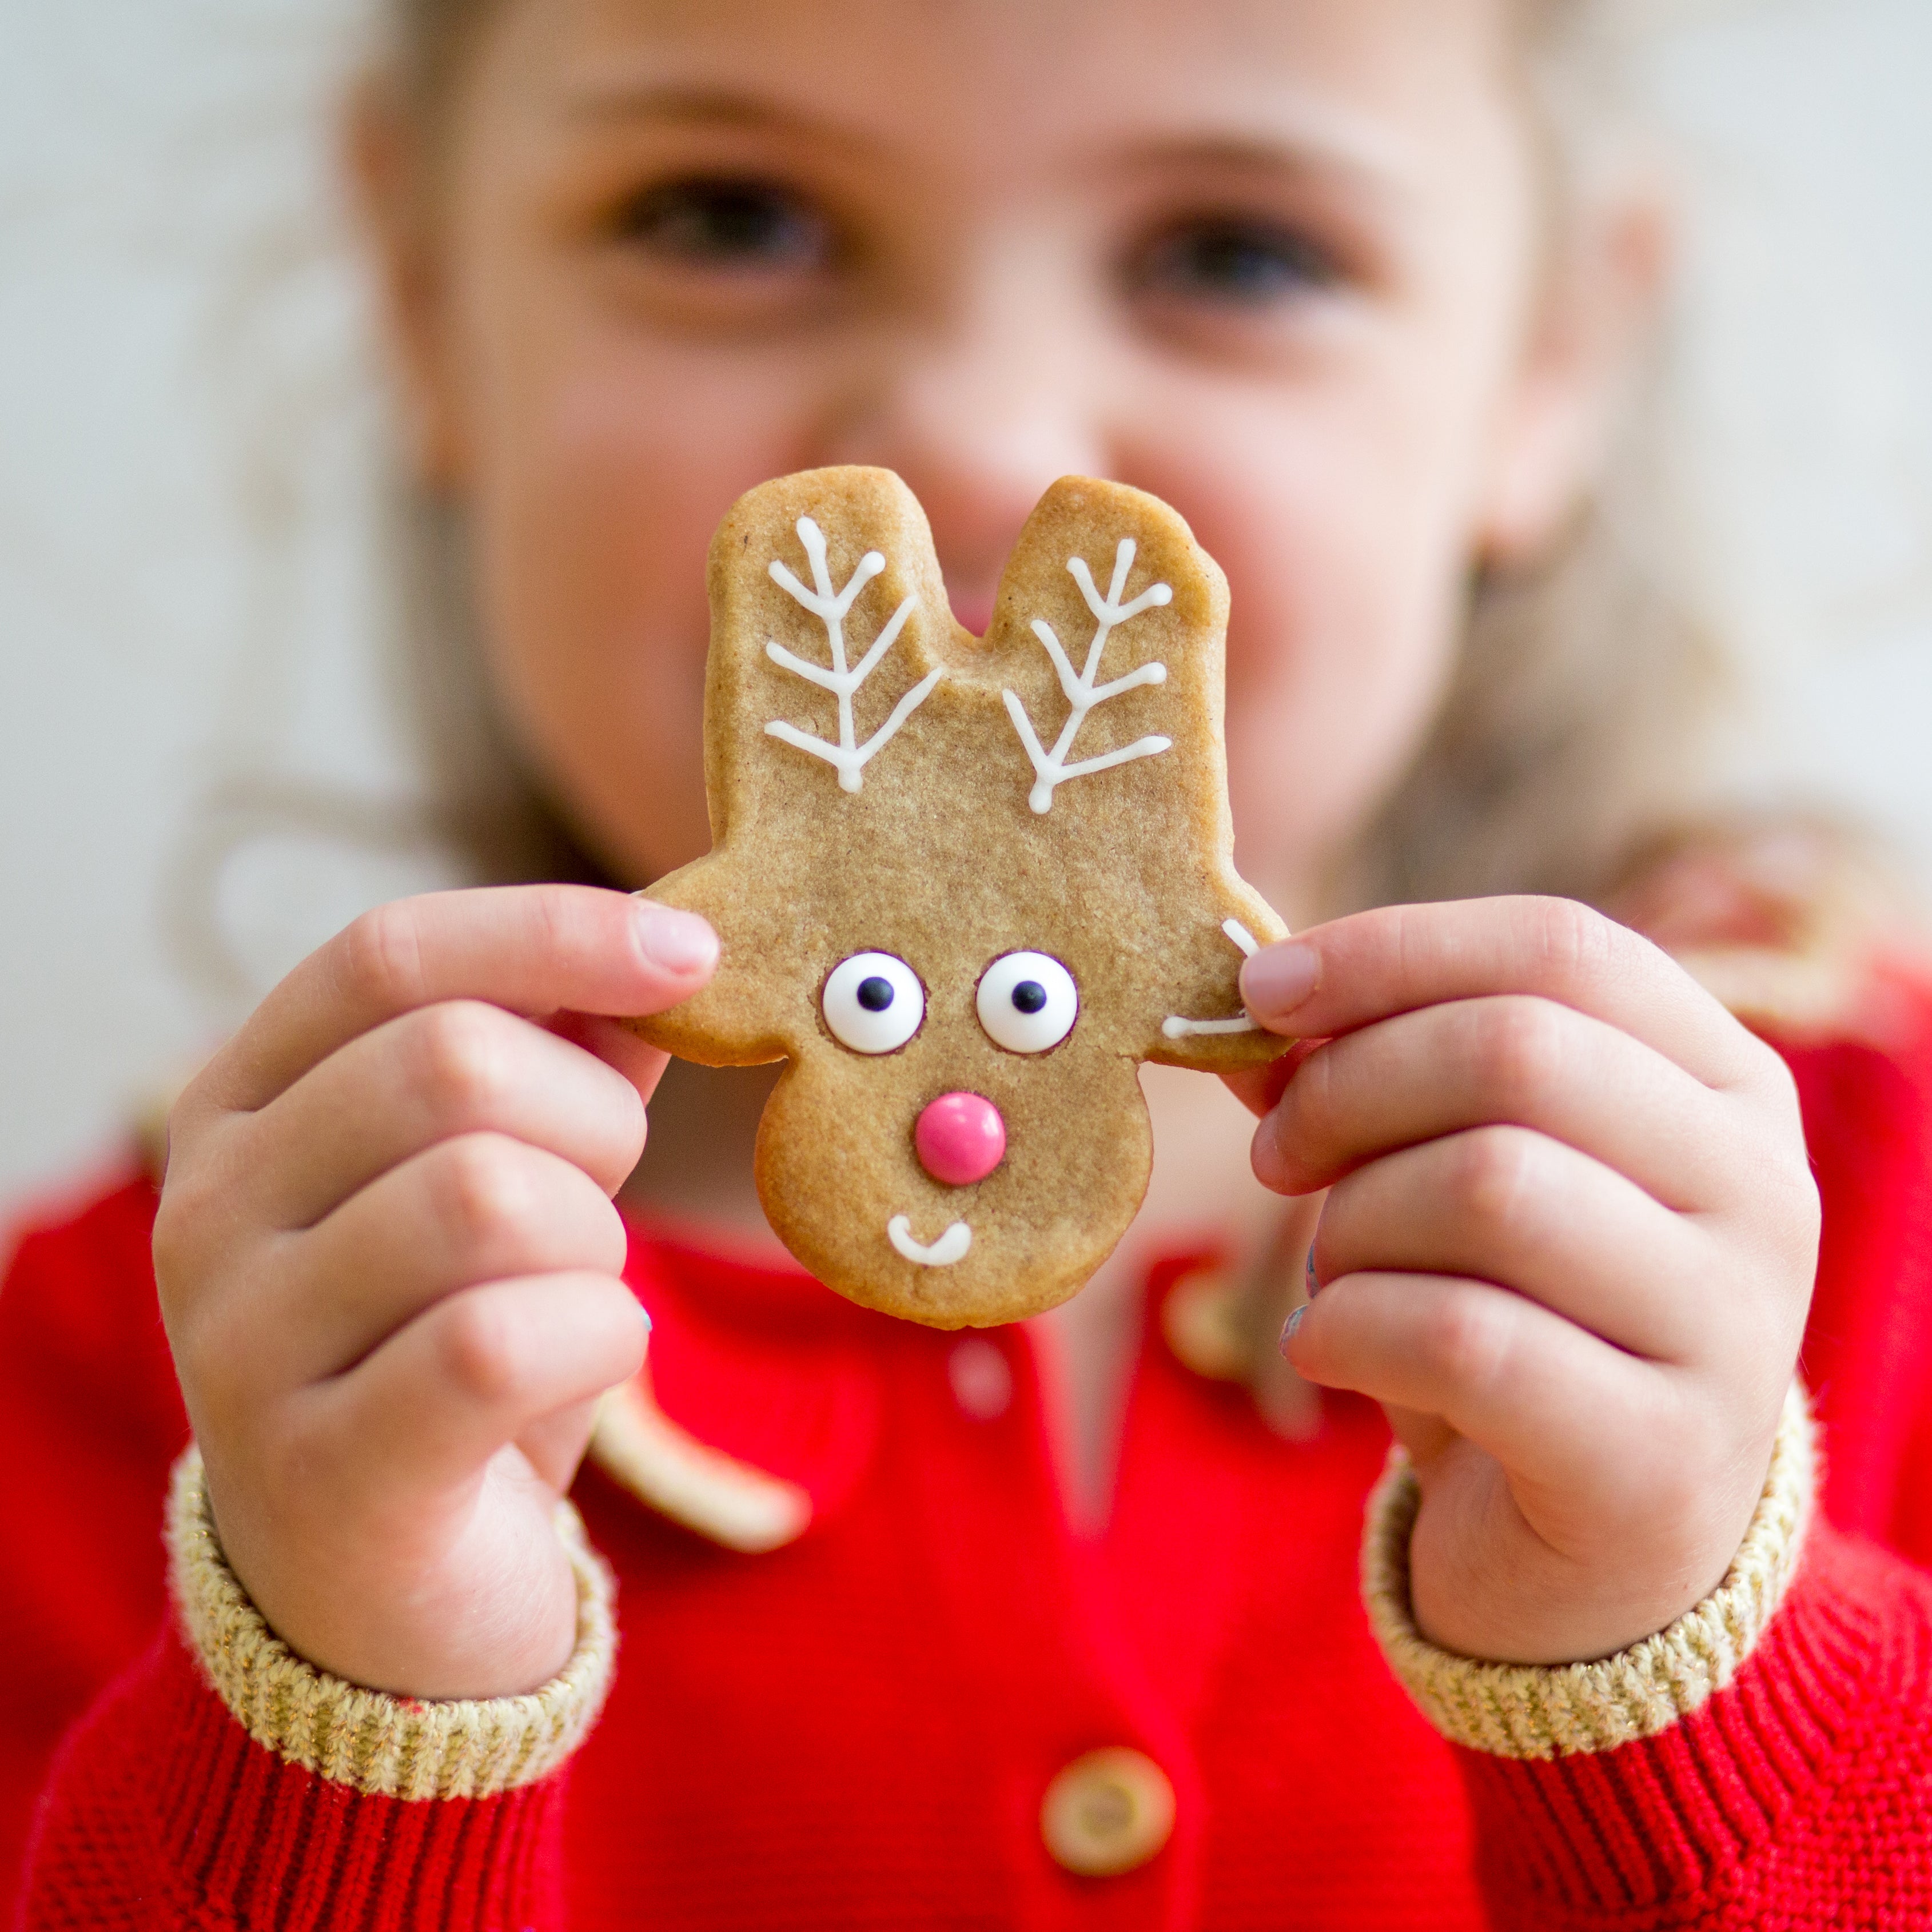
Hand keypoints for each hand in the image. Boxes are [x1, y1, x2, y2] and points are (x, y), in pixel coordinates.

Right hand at [155, 886, 716, 1698]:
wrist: (384, 1592)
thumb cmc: (459, 1345)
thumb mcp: (504, 1175)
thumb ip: (567, 1054)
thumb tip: (670, 944)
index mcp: (243, 1104)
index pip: (388, 954)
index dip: (553, 931)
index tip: (691, 954)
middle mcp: (210, 1208)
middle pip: (455, 1063)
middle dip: (592, 1124)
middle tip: (598, 1208)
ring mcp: (242, 1345)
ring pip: (489, 1197)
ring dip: (593, 1247)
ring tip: (570, 1303)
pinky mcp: (318, 1472)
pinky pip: (501, 1342)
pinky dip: (597, 1339)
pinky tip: (579, 1368)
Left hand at [1231, 897, 1818, 1665]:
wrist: (1590, 1551)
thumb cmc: (1515, 1317)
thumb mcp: (1458, 1170)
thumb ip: (1376, 1074)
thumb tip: (1260, 1000)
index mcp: (1726, 1083)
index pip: (1561, 949)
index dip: (1391, 953)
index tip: (1263, 993)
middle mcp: (1759, 1190)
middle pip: (1515, 1052)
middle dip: (1349, 1089)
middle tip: (1275, 1154)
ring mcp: (1729, 1329)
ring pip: (1486, 1186)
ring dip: (1350, 1222)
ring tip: (1331, 1273)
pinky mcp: (1659, 1460)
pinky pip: (1461, 1338)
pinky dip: (1349, 1328)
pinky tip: (1326, 1347)